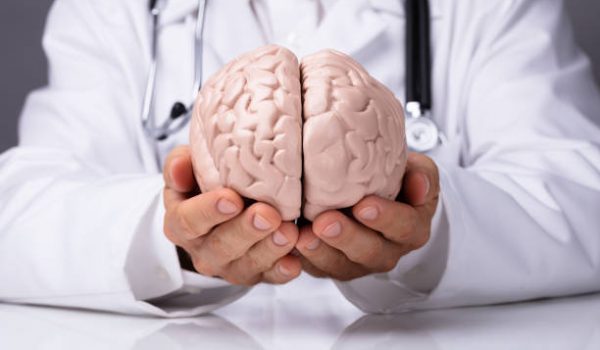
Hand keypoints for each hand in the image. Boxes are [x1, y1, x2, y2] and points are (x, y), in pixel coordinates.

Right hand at [162, 146, 301, 285]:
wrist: (222, 208)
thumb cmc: (205, 184)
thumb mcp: (188, 168)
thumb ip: (180, 164)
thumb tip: (178, 170)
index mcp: (181, 224)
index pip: (188, 221)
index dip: (209, 211)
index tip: (232, 198)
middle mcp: (203, 251)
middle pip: (221, 246)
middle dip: (246, 230)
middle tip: (268, 214)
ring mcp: (230, 267)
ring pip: (247, 265)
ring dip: (269, 250)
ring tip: (289, 232)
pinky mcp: (256, 275)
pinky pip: (270, 277)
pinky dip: (283, 271)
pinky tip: (295, 262)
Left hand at [295, 152, 439, 280]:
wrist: (372, 195)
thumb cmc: (395, 181)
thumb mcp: (415, 171)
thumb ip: (422, 174)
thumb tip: (418, 182)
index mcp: (412, 228)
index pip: (405, 227)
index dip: (386, 219)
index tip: (364, 205)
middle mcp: (387, 251)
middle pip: (370, 251)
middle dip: (347, 237)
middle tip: (326, 221)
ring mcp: (358, 263)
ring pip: (341, 265)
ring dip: (320, 252)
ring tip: (303, 236)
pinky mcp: (331, 267)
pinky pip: (317, 269)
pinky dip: (302, 258)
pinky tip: (289, 242)